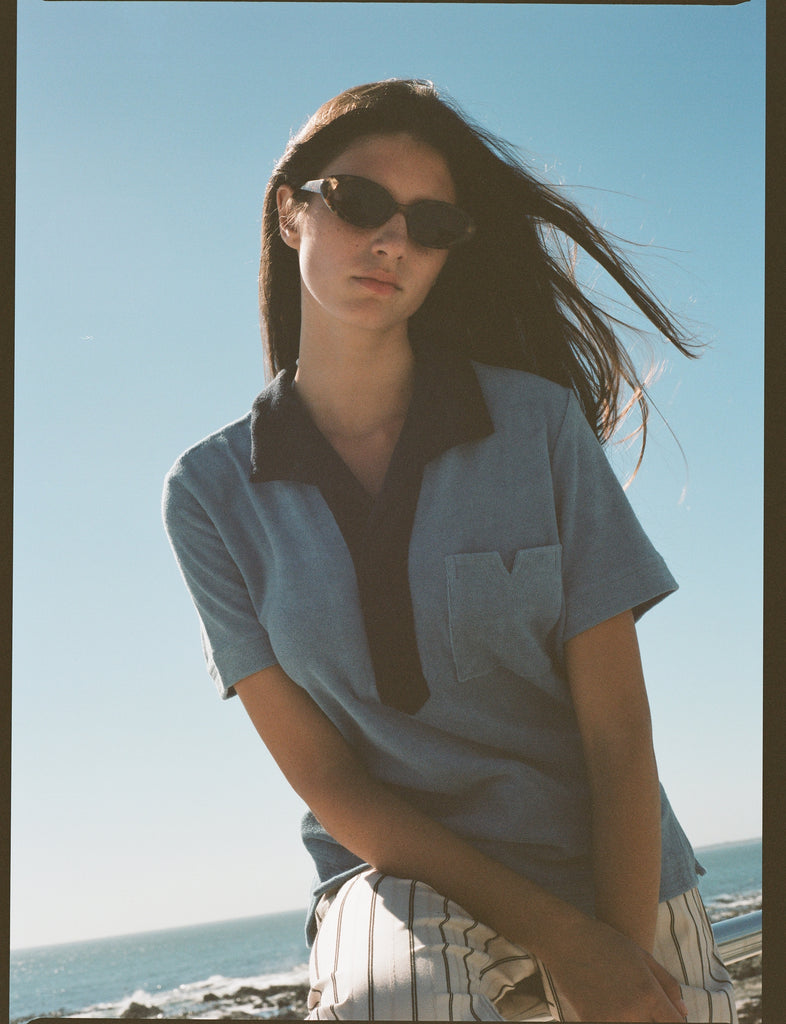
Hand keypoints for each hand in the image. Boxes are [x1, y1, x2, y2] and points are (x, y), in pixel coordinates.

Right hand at [543, 918, 686, 1021]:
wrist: (566, 939)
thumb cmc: (606, 942)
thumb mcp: (643, 956)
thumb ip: (668, 985)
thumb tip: (684, 1013)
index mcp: (649, 994)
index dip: (677, 1022)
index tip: (670, 1016)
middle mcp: (633, 1012)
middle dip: (656, 1020)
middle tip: (650, 1011)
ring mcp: (611, 1020)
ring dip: (638, 1021)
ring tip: (633, 1008)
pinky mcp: (591, 1022)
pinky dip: (618, 1020)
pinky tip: (615, 1009)